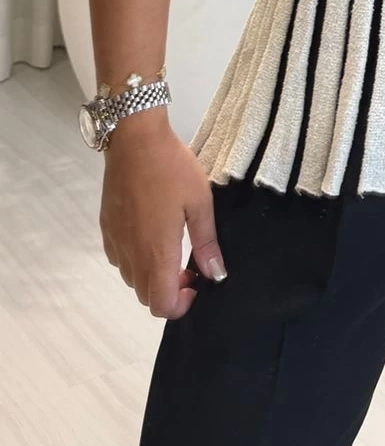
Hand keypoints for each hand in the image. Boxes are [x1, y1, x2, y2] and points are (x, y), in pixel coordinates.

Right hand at [100, 118, 226, 318]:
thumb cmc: (172, 168)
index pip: (161, 305)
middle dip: (169, 291)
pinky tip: (150, 234)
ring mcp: (116, 242)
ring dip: (151, 276)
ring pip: (131, 279)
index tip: (196, 284)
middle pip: (146, 296)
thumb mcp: (200, 202)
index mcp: (157, 252)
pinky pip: (120, 259)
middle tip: (188, 266)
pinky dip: (135, 260)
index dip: (181, 306)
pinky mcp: (106, 228)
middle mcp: (131, 254)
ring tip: (171, 248)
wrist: (134, 140)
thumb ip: (206, 243)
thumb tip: (216, 274)